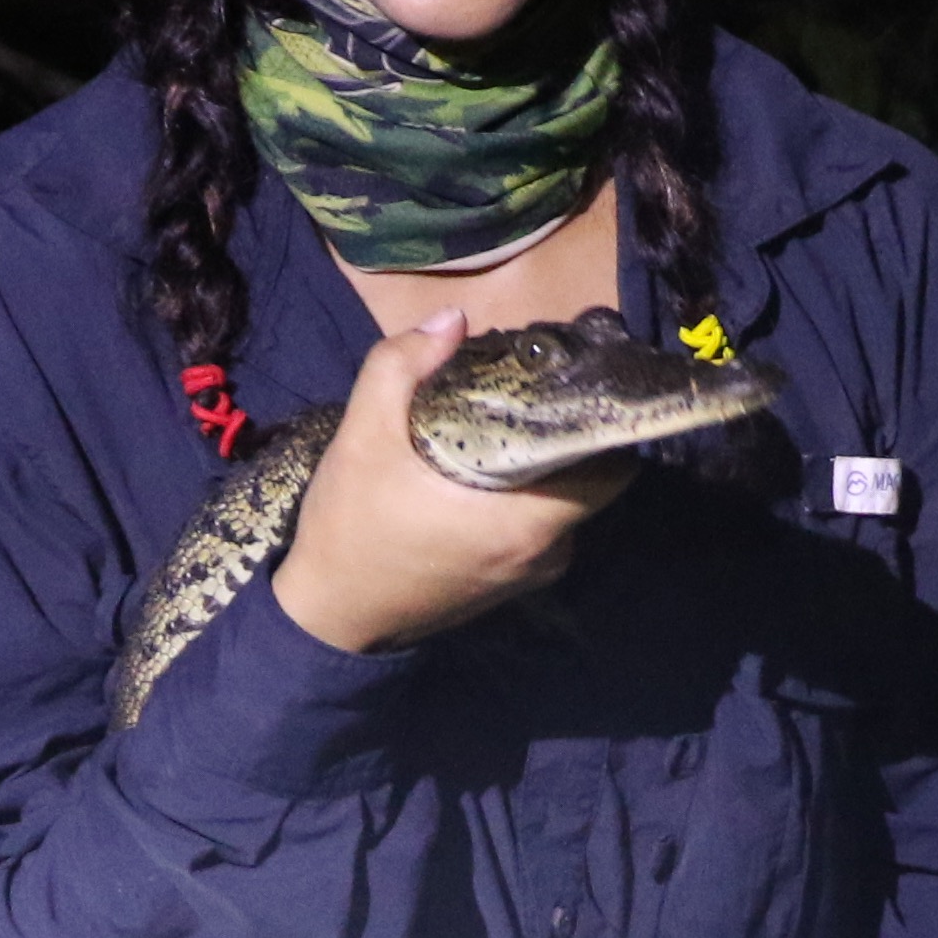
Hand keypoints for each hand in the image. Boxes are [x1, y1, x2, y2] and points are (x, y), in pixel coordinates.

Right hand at [270, 307, 637, 652]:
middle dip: (567, 434)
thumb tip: (451, 319)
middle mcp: (543, 555)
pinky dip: (526, 496)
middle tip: (530, 391)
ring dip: (545, 466)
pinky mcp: (508, 586)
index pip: (611, 468)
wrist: (326, 618)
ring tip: (506, 422)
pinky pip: (540, 527)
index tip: (572, 380)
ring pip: (564, 504)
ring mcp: (527, 576)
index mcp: (525, 523)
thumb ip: (401, 366)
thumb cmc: (351, 528)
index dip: (601, 418)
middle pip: (590, 481)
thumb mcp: (363, 436)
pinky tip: (486, 466)